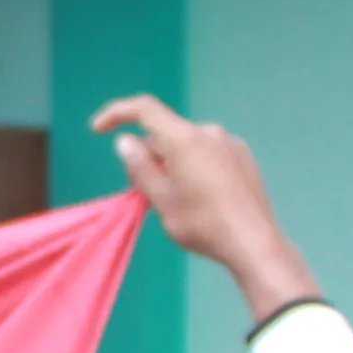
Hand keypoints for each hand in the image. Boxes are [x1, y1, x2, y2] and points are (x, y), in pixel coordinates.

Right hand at [88, 95, 318, 324]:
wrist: (253, 242)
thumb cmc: (202, 224)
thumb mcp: (161, 200)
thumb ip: (140, 167)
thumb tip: (126, 142)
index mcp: (185, 139)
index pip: (145, 110)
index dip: (117, 113)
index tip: (98, 130)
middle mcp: (209, 132)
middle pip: (167, 134)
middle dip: (151, 156)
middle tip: (146, 193)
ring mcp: (230, 143)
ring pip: (188, 146)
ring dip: (174, 163)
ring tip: (178, 201)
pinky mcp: (244, 157)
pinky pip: (208, 153)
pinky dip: (195, 167)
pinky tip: (203, 198)